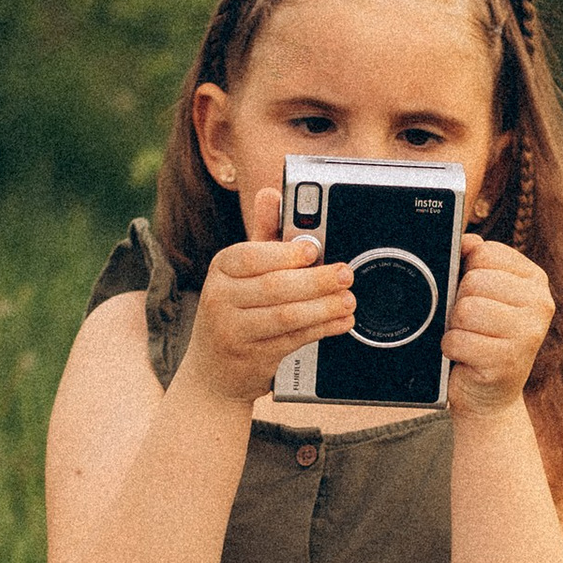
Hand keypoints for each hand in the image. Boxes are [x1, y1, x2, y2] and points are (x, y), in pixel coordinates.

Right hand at [180, 187, 355, 410]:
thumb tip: (271, 193)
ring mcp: (234, 331)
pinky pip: (293, 340)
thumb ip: (264, 234)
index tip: (313, 250)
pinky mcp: (252, 358)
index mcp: (221, 268)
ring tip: (348, 300)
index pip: (251, 256)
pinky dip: (322, 329)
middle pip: (274, 287)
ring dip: (324, 308)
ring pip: (285, 317)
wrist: (213, 370)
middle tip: (345, 274)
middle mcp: (220, 299)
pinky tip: (341, 321)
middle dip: (316, 281)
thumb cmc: (235, 309)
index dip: (285, 253)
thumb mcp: (244, 271)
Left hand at [442, 234, 554, 417]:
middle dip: (459, 304)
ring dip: (455, 328)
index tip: (477, 297)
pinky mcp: (509, 361)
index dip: (467, 274)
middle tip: (473, 326)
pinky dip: (452, 350)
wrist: (489, 397)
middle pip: (473, 281)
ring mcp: (529, 333)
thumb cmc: (482, 340)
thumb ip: (474, 263)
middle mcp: (540, 303)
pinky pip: (458, 340)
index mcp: (534, 279)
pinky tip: (468, 359)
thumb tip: (467, 240)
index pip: (485, 252)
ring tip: (471, 342)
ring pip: (465, 309)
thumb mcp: (481, 296)